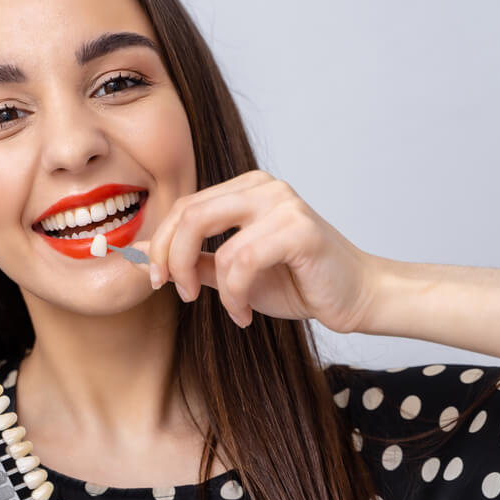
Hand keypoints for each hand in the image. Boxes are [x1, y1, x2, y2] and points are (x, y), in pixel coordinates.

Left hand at [138, 169, 378, 332]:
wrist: (357, 296)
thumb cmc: (300, 283)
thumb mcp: (233, 273)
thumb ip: (194, 261)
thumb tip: (142, 256)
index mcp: (246, 189)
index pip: (185, 206)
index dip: (160, 244)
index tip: (155, 279)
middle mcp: (263, 187)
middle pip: (189, 214)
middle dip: (170, 257)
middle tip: (175, 291)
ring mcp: (283, 203)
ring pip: (212, 238)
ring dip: (211, 286)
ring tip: (231, 309)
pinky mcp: (299, 229)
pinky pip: (241, 262)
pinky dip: (234, 295)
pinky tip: (244, 313)